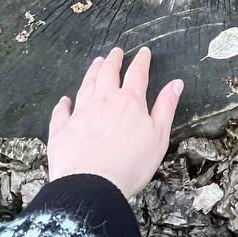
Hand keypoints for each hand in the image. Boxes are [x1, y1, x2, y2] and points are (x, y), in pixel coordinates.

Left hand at [47, 46, 183, 198]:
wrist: (92, 185)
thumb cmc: (131, 164)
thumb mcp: (159, 136)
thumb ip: (166, 107)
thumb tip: (176, 83)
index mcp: (130, 102)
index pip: (137, 74)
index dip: (141, 61)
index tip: (144, 52)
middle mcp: (104, 101)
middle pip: (108, 73)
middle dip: (113, 60)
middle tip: (116, 51)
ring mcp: (80, 113)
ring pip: (86, 85)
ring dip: (92, 72)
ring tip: (96, 62)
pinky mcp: (62, 129)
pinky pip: (61, 111)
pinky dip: (63, 103)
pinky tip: (65, 100)